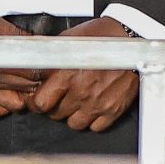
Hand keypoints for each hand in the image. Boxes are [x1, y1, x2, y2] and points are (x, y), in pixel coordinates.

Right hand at [0, 4, 38, 119]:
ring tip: (23, 85)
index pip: (33, 71)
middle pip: (28, 88)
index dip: (45, 68)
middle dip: (38, 81)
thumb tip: (36, 40)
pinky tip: (3, 97)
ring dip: (23, 96)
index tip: (49, 64)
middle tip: (41, 73)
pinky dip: (1, 109)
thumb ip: (14, 34)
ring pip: (15, 105)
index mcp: (0, 60)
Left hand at [29, 16, 141, 132]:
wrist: (131, 39)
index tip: (38, 99)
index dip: (36, 102)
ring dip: (72, 115)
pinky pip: (96, 127)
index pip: (41, 103)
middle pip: (56, 114)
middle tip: (58, 97)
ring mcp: (98, 103)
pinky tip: (91, 106)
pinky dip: (92, 120)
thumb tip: (33, 63)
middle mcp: (81, 91)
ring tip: (75, 102)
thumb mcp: (68, 40)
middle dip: (54, 107)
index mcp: (66, 74)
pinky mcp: (114, 109)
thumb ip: (50, 56)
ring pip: (75, 124)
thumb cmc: (101, 36)